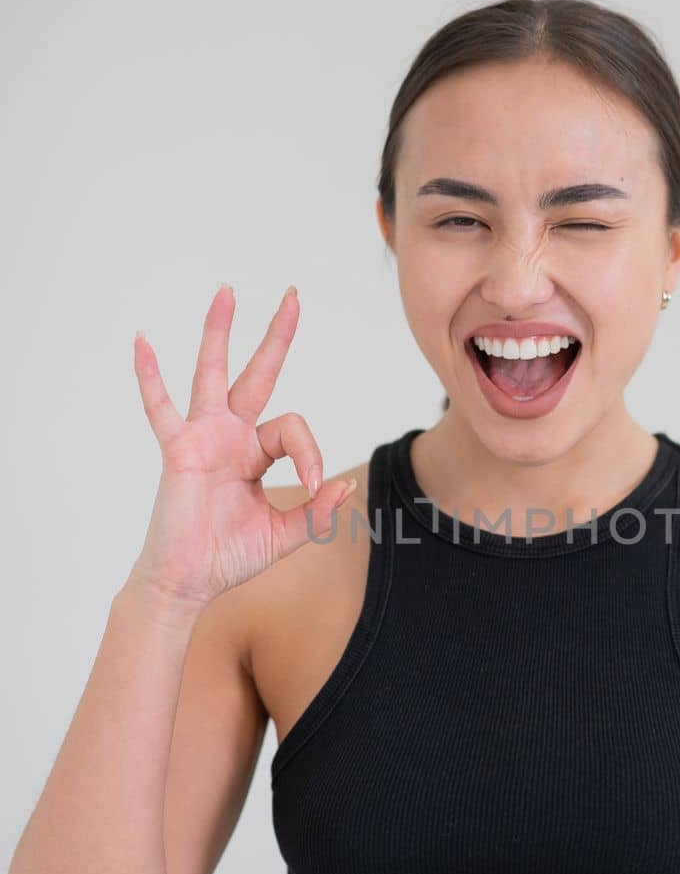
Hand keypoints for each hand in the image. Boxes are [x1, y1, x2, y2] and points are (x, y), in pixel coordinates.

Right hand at [130, 283, 355, 605]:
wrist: (190, 581)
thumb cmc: (230, 556)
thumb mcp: (285, 535)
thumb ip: (316, 512)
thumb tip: (344, 485)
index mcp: (256, 452)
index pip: (292, 428)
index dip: (309, 452)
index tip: (311, 484)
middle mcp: (231, 436)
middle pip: (257, 374)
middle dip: (276, 336)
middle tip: (292, 295)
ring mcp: (202, 438)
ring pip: (212, 374)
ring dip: (219, 332)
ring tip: (226, 292)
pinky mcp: (178, 451)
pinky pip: (160, 408)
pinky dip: (149, 376)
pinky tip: (142, 341)